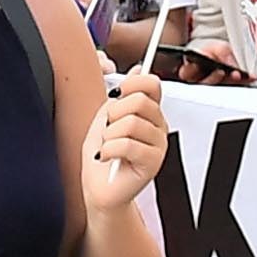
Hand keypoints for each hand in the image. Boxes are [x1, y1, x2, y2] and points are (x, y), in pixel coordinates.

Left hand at [84, 59, 168, 199]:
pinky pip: (127, 144)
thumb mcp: (106, 116)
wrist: (99, 188)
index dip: (132, 83)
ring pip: (131, 123)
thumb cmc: (102, 155)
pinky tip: (107, 156)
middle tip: (108, 129)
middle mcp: (158, 127)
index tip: (117, 94)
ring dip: (109, 135)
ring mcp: (158, 145)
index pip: (152, 84)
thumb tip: (137, 68)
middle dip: (114, 114)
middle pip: (139, 101)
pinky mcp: (153, 163)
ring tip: (108, 146)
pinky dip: (108, 149)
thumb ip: (121, 94)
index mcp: (149, 113)